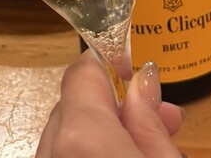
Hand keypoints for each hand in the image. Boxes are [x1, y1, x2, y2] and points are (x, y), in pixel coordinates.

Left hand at [35, 51, 183, 157]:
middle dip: (114, 104)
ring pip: (68, 136)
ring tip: (150, 144)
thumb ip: (149, 121)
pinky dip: (88, 153)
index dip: (109, 62)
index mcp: (81, 134)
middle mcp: (50, 150)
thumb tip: (143, 81)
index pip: (83, 73)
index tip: (134, 65)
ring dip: (104, 131)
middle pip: (76, 106)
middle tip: (160, 113)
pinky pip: (63, 157)